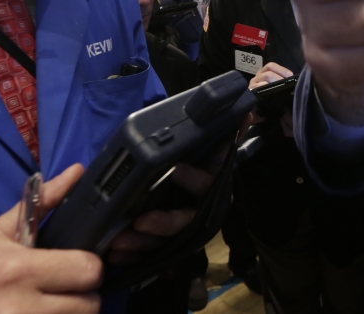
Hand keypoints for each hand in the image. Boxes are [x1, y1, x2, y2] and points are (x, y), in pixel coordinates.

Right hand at [0, 164, 101, 313]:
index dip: (88, 267)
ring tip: (50, 306)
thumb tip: (77, 171)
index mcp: (17, 269)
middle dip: (83, 295)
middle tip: (65, 290)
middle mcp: (18, 307)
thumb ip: (42, 202)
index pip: (87, 270)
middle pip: (89, 304)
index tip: (76, 266)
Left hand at [105, 143, 228, 264]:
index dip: (192, 178)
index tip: (175, 170)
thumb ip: (226, 133)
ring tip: (119, 242)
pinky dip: (133, 257)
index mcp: (211, 187)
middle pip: (185, 221)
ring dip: (141, 243)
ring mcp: (184, 232)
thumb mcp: (207, 151)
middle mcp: (200, 212)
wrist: (188, 193)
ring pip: (165, 242)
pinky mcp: (168, 247)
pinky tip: (117, 255)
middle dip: (163, 223)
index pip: (207, 184)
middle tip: (140, 222)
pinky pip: (150, 256)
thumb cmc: (196, 168)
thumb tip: (247, 108)